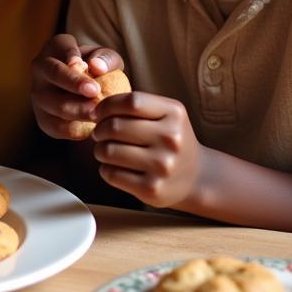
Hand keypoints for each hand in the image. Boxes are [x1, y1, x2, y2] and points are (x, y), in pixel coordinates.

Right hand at [31, 33, 124, 139]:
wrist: (86, 94)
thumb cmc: (98, 69)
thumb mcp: (106, 59)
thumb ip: (105, 58)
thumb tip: (97, 67)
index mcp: (54, 47)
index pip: (61, 47)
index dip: (72, 56)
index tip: (84, 64)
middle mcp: (40, 68)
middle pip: (54, 73)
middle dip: (74, 84)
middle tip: (95, 92)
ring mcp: (38, 94)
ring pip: (54, 103)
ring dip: (76, 110)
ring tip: (97, 114)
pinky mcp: (42, 118)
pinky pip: (55, 126)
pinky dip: (72, 130)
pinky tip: (90, 130)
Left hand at [91, 92, 203, 207]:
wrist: (196, 177)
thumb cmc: (169, 140)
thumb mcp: (164, 114)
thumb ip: (135, 106)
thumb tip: (94, 109)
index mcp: (174, 114)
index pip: (131, 102)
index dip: (106, 105)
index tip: (97, 113)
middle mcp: (171, 138)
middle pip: (115, 126)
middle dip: (99, 130)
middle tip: (99, 134)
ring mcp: (162, 166)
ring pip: (109, 151)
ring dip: (99, 150)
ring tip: (105, 150)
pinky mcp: (152, 189)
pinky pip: (112, 174)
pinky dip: (106, 169)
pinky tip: (114, 167)